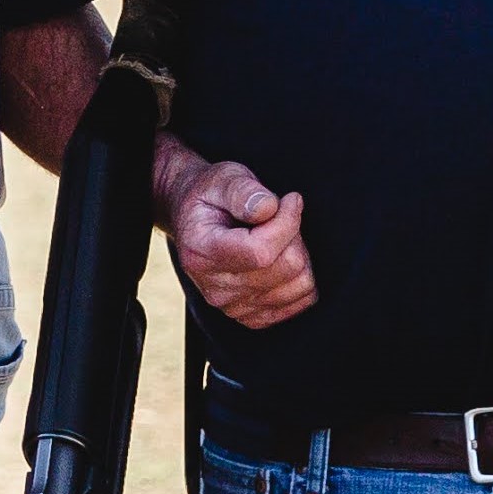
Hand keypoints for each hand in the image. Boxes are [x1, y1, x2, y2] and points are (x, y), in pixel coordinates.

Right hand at [160, 150, 314, 329]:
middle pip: (284, 268)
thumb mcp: (222, 178)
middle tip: (282, 214)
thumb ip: (243, 190)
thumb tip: (268, 207)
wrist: (192, 218)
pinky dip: (300, 277)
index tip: (290, 199)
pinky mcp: (250, 316)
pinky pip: (299, 301)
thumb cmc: (210, 195)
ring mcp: (232, 306)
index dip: (287, 223)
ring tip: (280, 235)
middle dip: (294, 235)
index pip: (261, 251)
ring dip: (300, 255)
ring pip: (298, 286)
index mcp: (201, 251)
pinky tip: (282, 256)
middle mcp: (214, 286)